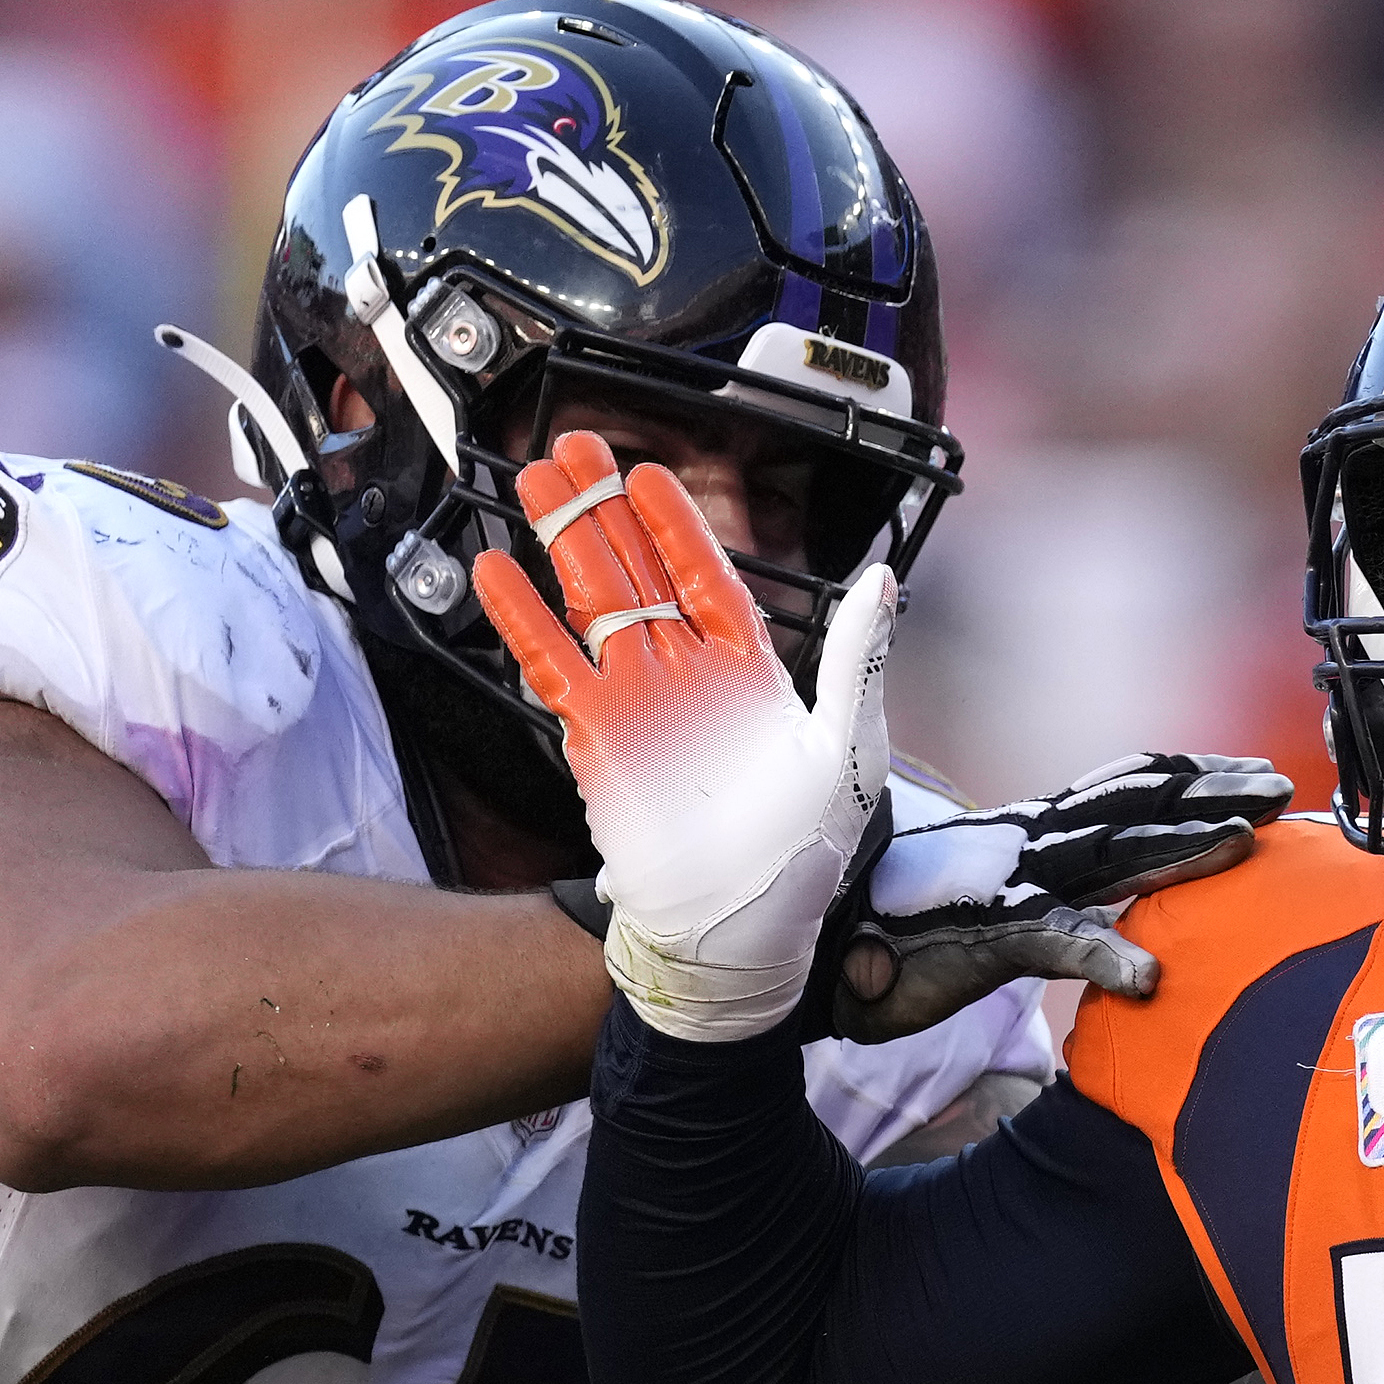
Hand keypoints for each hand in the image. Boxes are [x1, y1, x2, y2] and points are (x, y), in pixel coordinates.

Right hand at [474, 430, 889, 1042]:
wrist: (737, 935)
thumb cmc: (801, 856)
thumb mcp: (846, 748)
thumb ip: (854, 658)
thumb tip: (882, 582)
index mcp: (750, 673)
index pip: (708, 577)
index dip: (676, 525)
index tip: (648, 473)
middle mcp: (688, 679)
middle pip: (637, 572)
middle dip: (603, 509)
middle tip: (570, 448)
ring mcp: (638, 706)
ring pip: (592, 604)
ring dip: (562, 543)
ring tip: (533, 482)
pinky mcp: (596, 741)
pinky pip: (554, 667)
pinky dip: (524, 621)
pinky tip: (500, 573)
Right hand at [795, 749, 1300, 1044]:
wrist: (807, 965)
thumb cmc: (891, 939)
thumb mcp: (983, 911)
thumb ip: (1039, 905)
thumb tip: (1088, 919)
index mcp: (1028, 834)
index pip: (1120, 790)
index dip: (1187, 778)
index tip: (1251, 771)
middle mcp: (1025, 846)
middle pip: (1136, 809)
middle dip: (1214, 794)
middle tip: (1288, 786)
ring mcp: (1005, 886)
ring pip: (1110, 858)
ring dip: (1184, 851)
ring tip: (1250, 845)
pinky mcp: (980, 939)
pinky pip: (1051, 943)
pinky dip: (1103, 955)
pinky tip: (1150, 979)